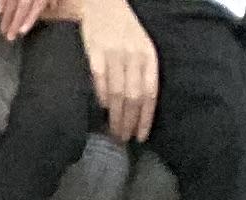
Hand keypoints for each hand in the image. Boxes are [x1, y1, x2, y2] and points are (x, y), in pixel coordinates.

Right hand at [0, 0, 51, 39]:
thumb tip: (52, 7)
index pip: (37, 6)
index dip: (29, 19)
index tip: (22, 31)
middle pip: (23, 7)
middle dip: (15, 23)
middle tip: (10, 36)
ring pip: (12, 3)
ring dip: (7, 17)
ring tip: (3, 29)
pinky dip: (1, 3)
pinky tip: (0, 12)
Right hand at [79, 0, 157, 134]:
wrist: (102, 3)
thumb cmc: (122, 29)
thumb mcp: (139, 46)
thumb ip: (140, 71)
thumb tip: (137, 106)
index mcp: (147, 55)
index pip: (150, 92)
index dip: (145, 117)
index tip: (140, 137)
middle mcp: (133, 55)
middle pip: (134, 97)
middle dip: (129, 122)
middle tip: (123, 140)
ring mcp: (114, 55)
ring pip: (118, 95)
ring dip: (115, 118)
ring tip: (113, 133)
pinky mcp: (95, 54)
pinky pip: (100, 83)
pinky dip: (101, 100)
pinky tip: (101, 112)